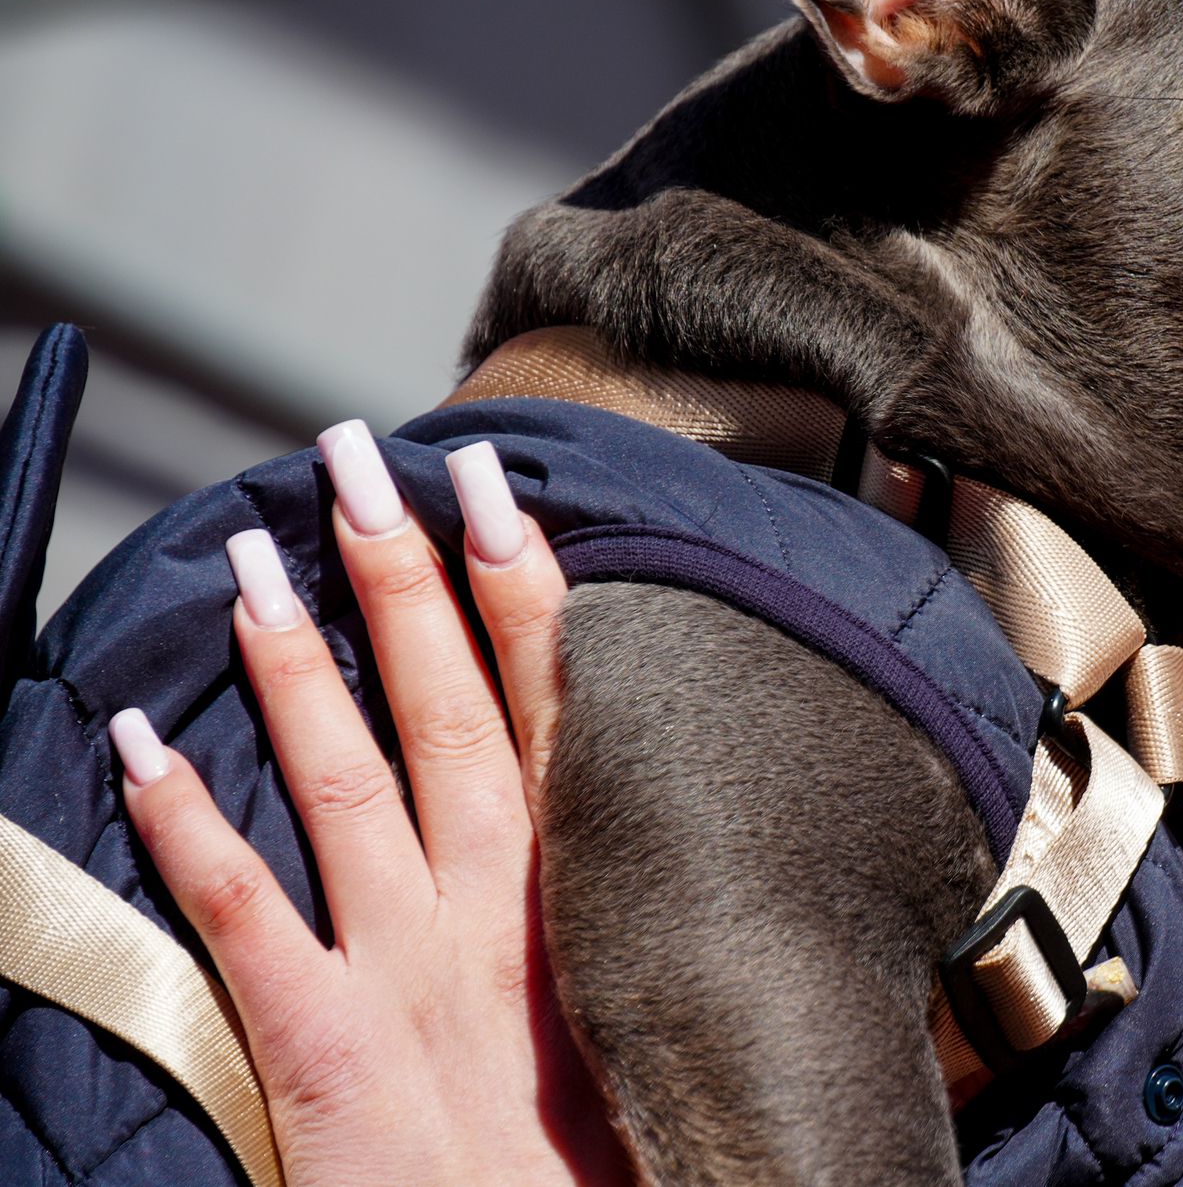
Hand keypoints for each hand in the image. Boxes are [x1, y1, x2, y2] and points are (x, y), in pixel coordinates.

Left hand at [114, 425, 626, 1186]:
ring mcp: (408, 973)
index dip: (523, 591)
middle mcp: (501, 914)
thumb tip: (647, 840)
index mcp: (588, 901)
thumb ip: (634, 926)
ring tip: (260, 554)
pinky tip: (134, 747)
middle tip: (368, 461)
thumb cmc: (620, 1170)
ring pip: (345, 780)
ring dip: (300, 660)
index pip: (553, 711)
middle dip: (407, 577)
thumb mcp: (654, 1024)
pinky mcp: (324, 1050)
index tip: (495, 491)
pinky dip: (184, 824)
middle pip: (446, 712)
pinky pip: (241, 913)